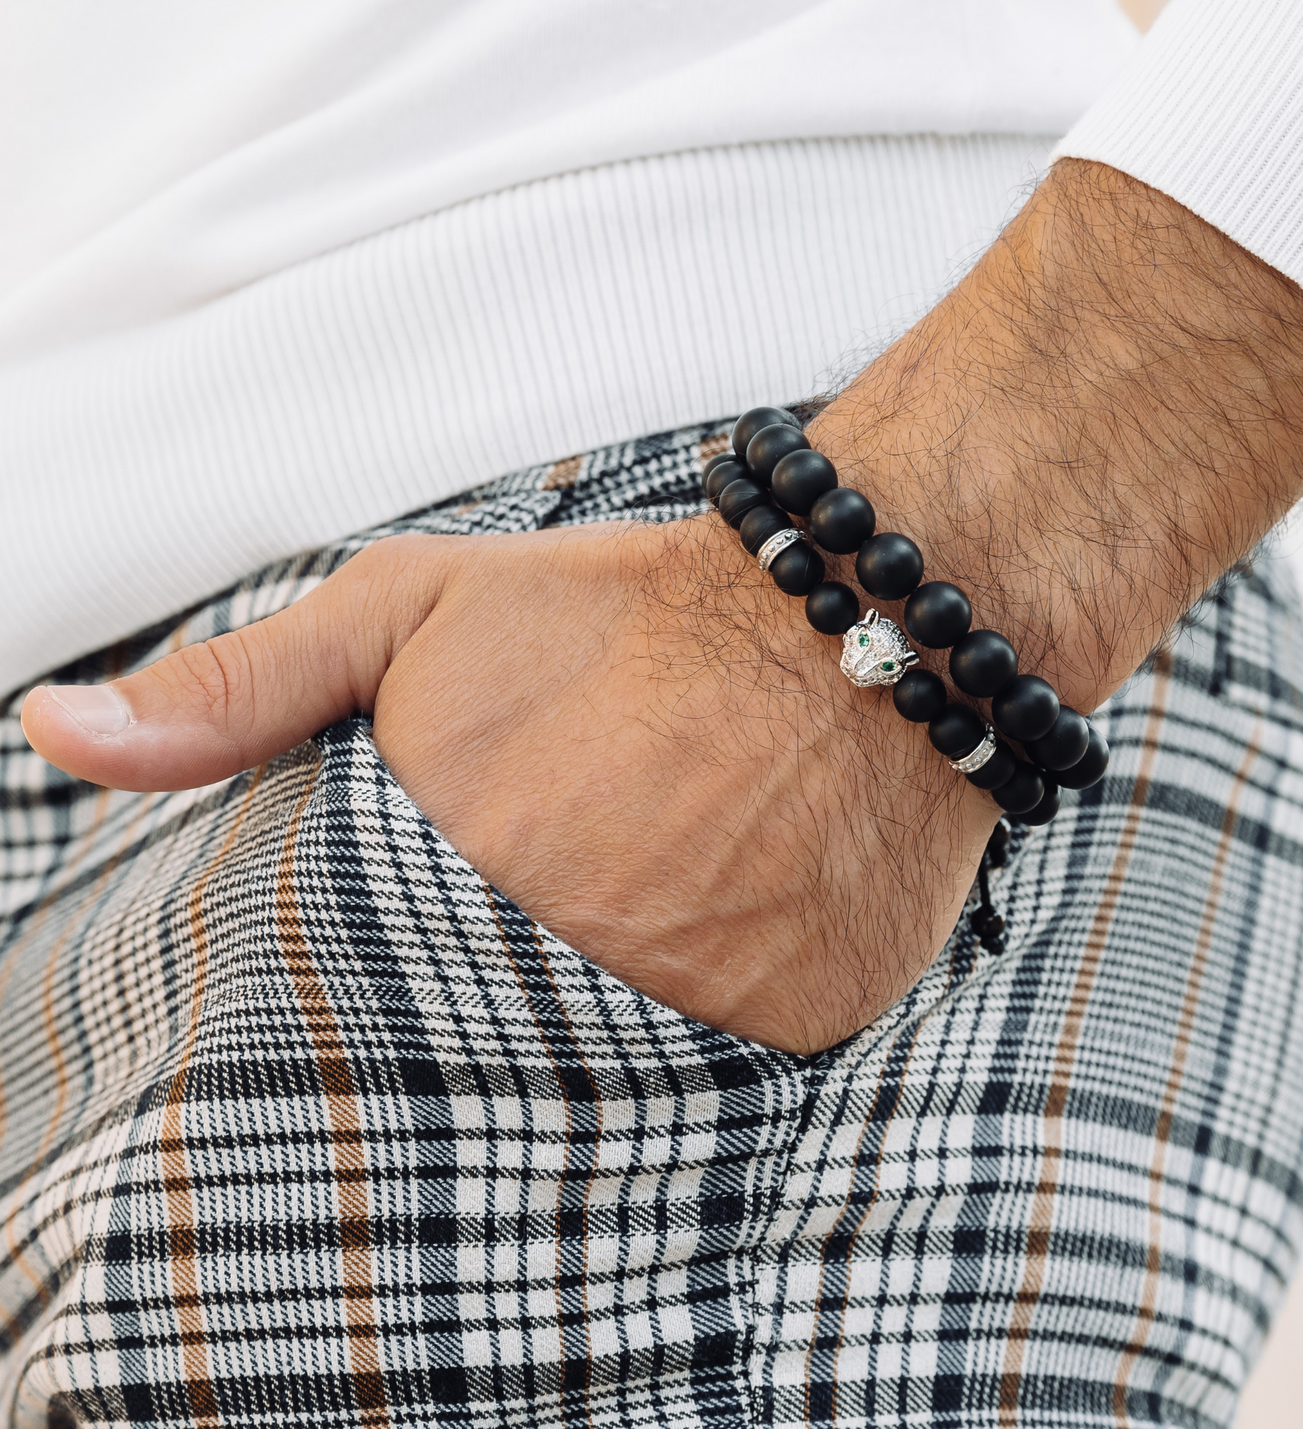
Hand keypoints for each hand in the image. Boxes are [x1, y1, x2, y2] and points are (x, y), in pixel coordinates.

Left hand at [21, 515, 997, 1052]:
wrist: (841, 613)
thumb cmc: (623, 610)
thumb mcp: (407, 614)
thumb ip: (239, 690)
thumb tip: (52, 733)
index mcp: (460, 885)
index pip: (373, 1006)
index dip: (411, 965)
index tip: (461, 927)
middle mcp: (576, 967)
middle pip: (498, 1046)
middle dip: (521, 984)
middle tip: (586, 885)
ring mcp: (697, 1012)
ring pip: (617, 1073)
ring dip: (622, 1006)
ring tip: (664, 893)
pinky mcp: (799, 1029)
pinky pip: (732, 1075)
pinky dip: (720, 1021)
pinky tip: (735, 923)